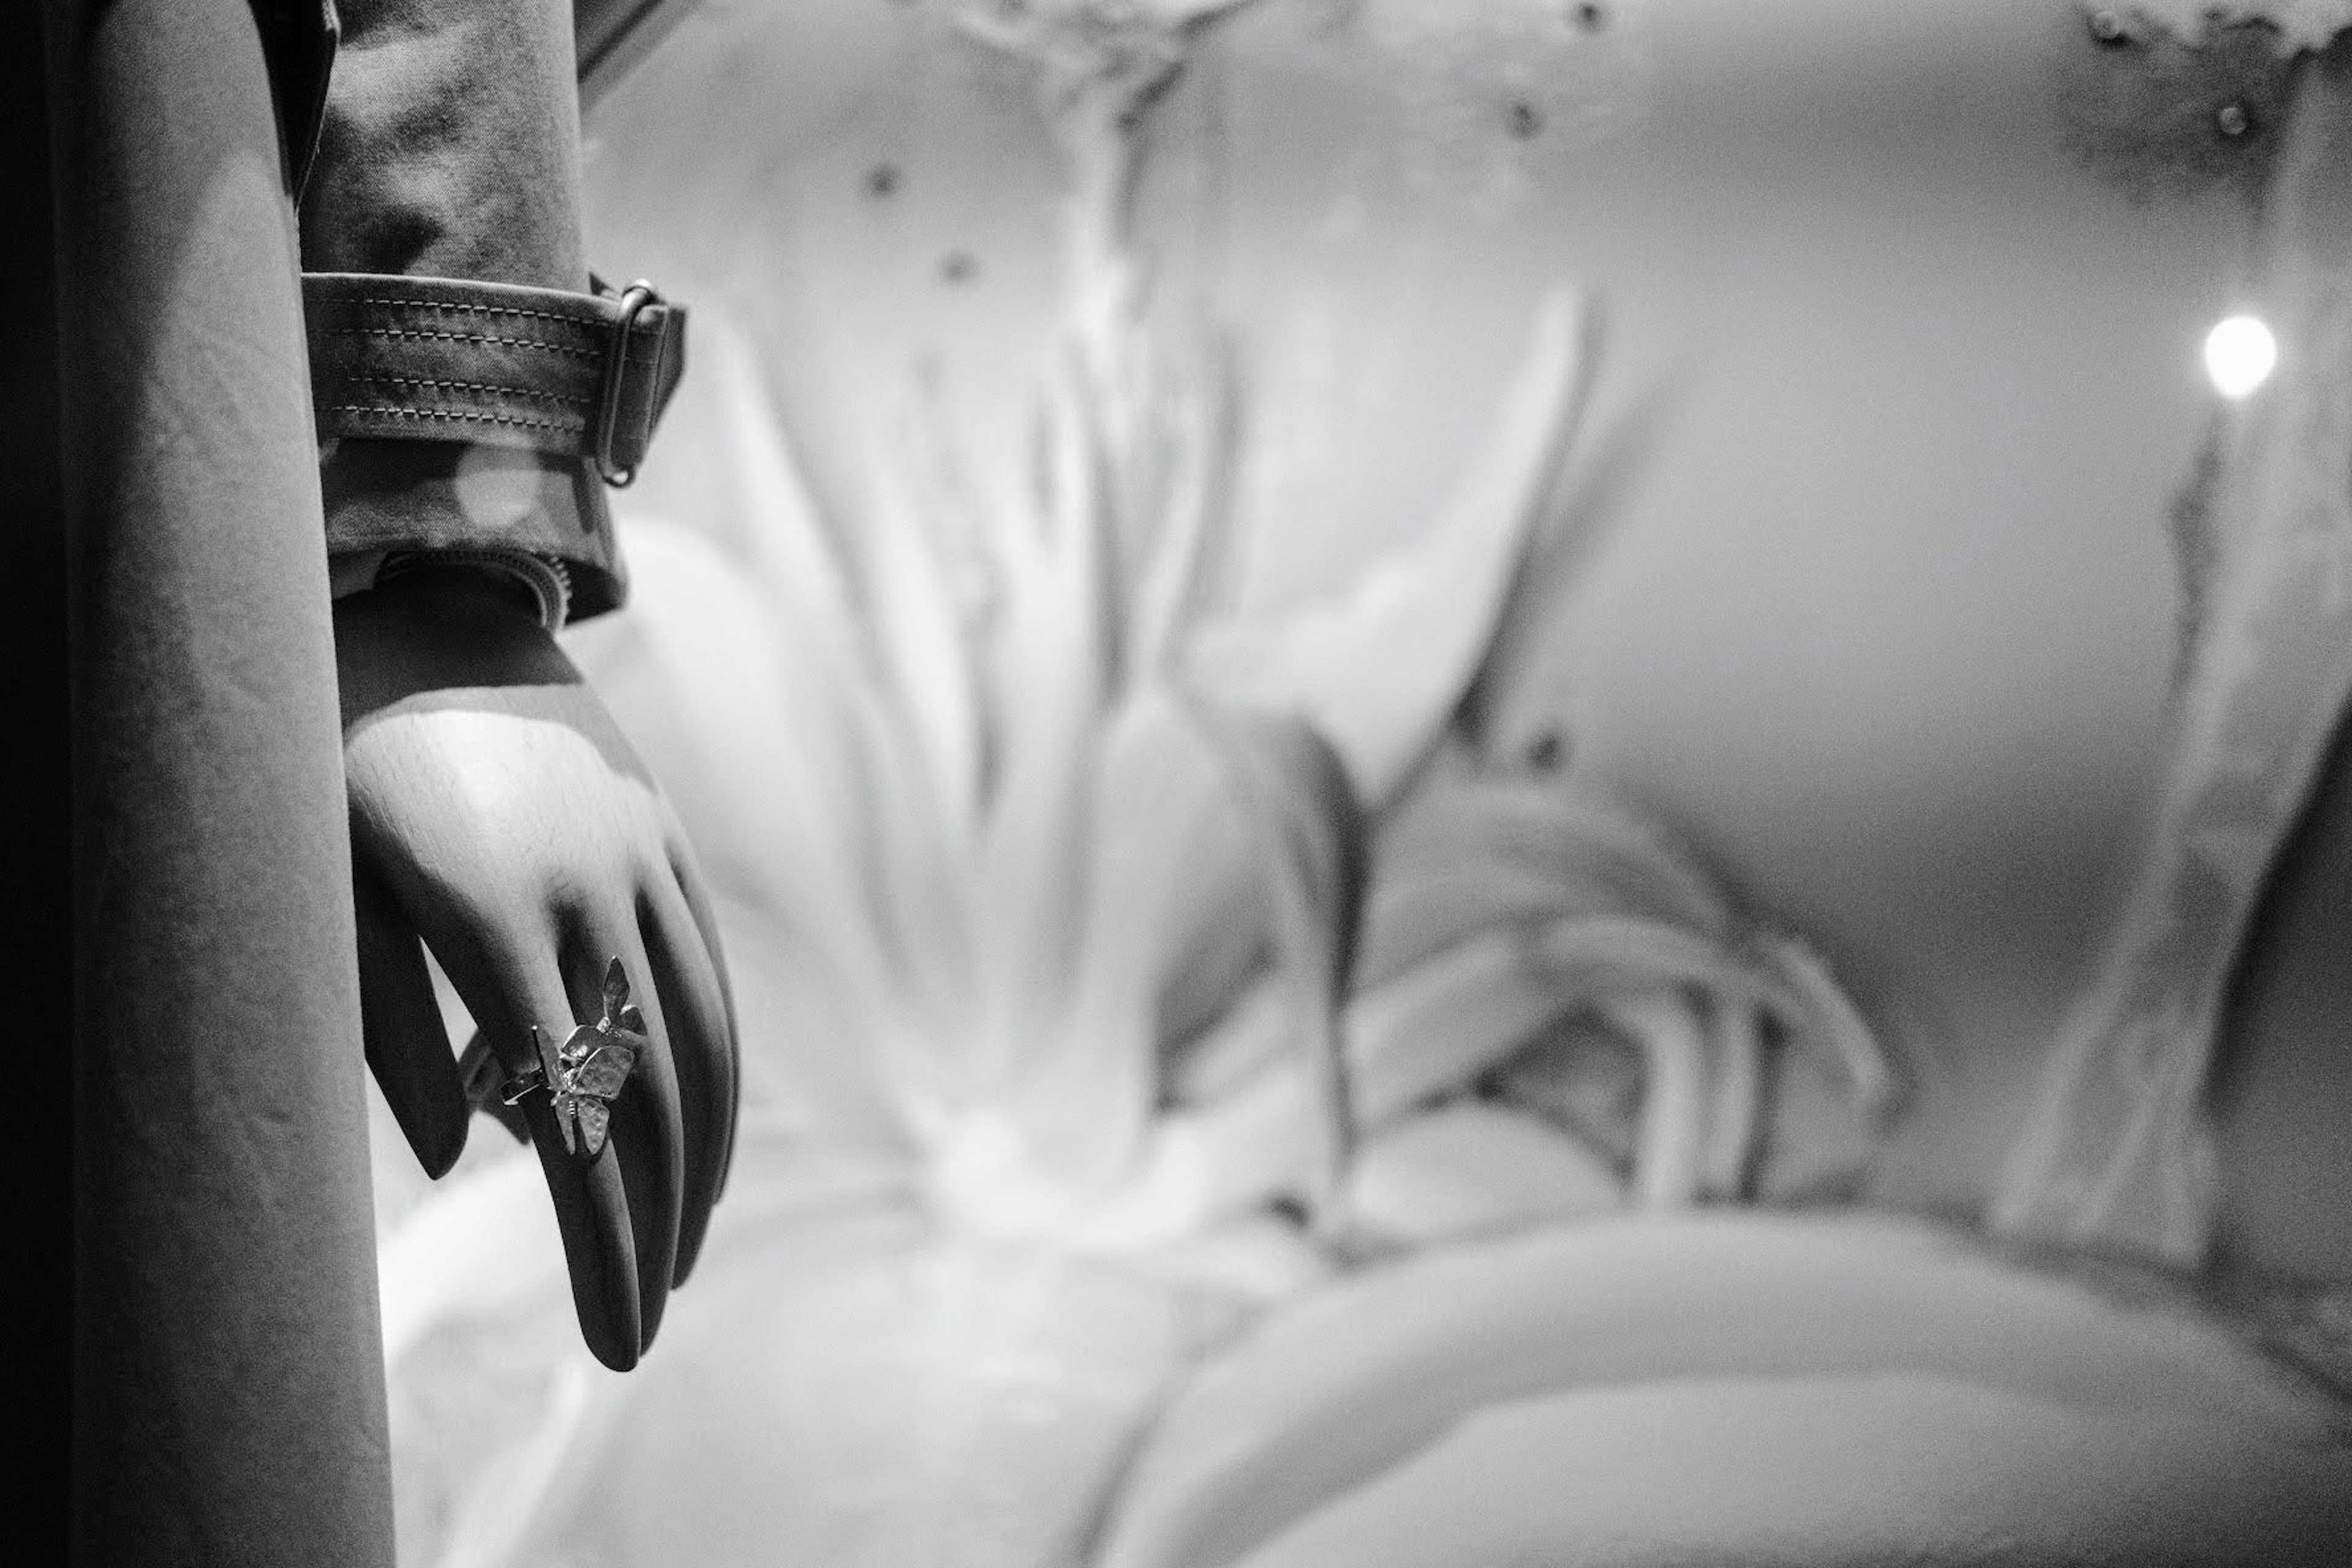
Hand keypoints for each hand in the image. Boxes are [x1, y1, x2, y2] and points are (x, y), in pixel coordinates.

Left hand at [336, 567, 738, 1369]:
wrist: (421, 609)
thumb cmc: (337, 763)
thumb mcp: (331, 898)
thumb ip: (395, 1036)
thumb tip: (468, 1159)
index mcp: (496, 917)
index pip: (574, 1122)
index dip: (602, 1242)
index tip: (617, 1335)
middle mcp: (594, 892)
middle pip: (655, 1098)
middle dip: (655, 1231)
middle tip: (644, 1329)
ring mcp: (647, 860)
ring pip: (709, 1039)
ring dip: (705, 1162)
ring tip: (683, 1253)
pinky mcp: (668, 840)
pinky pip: (714, 972)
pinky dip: (722, 1066)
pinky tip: (709, 1132)